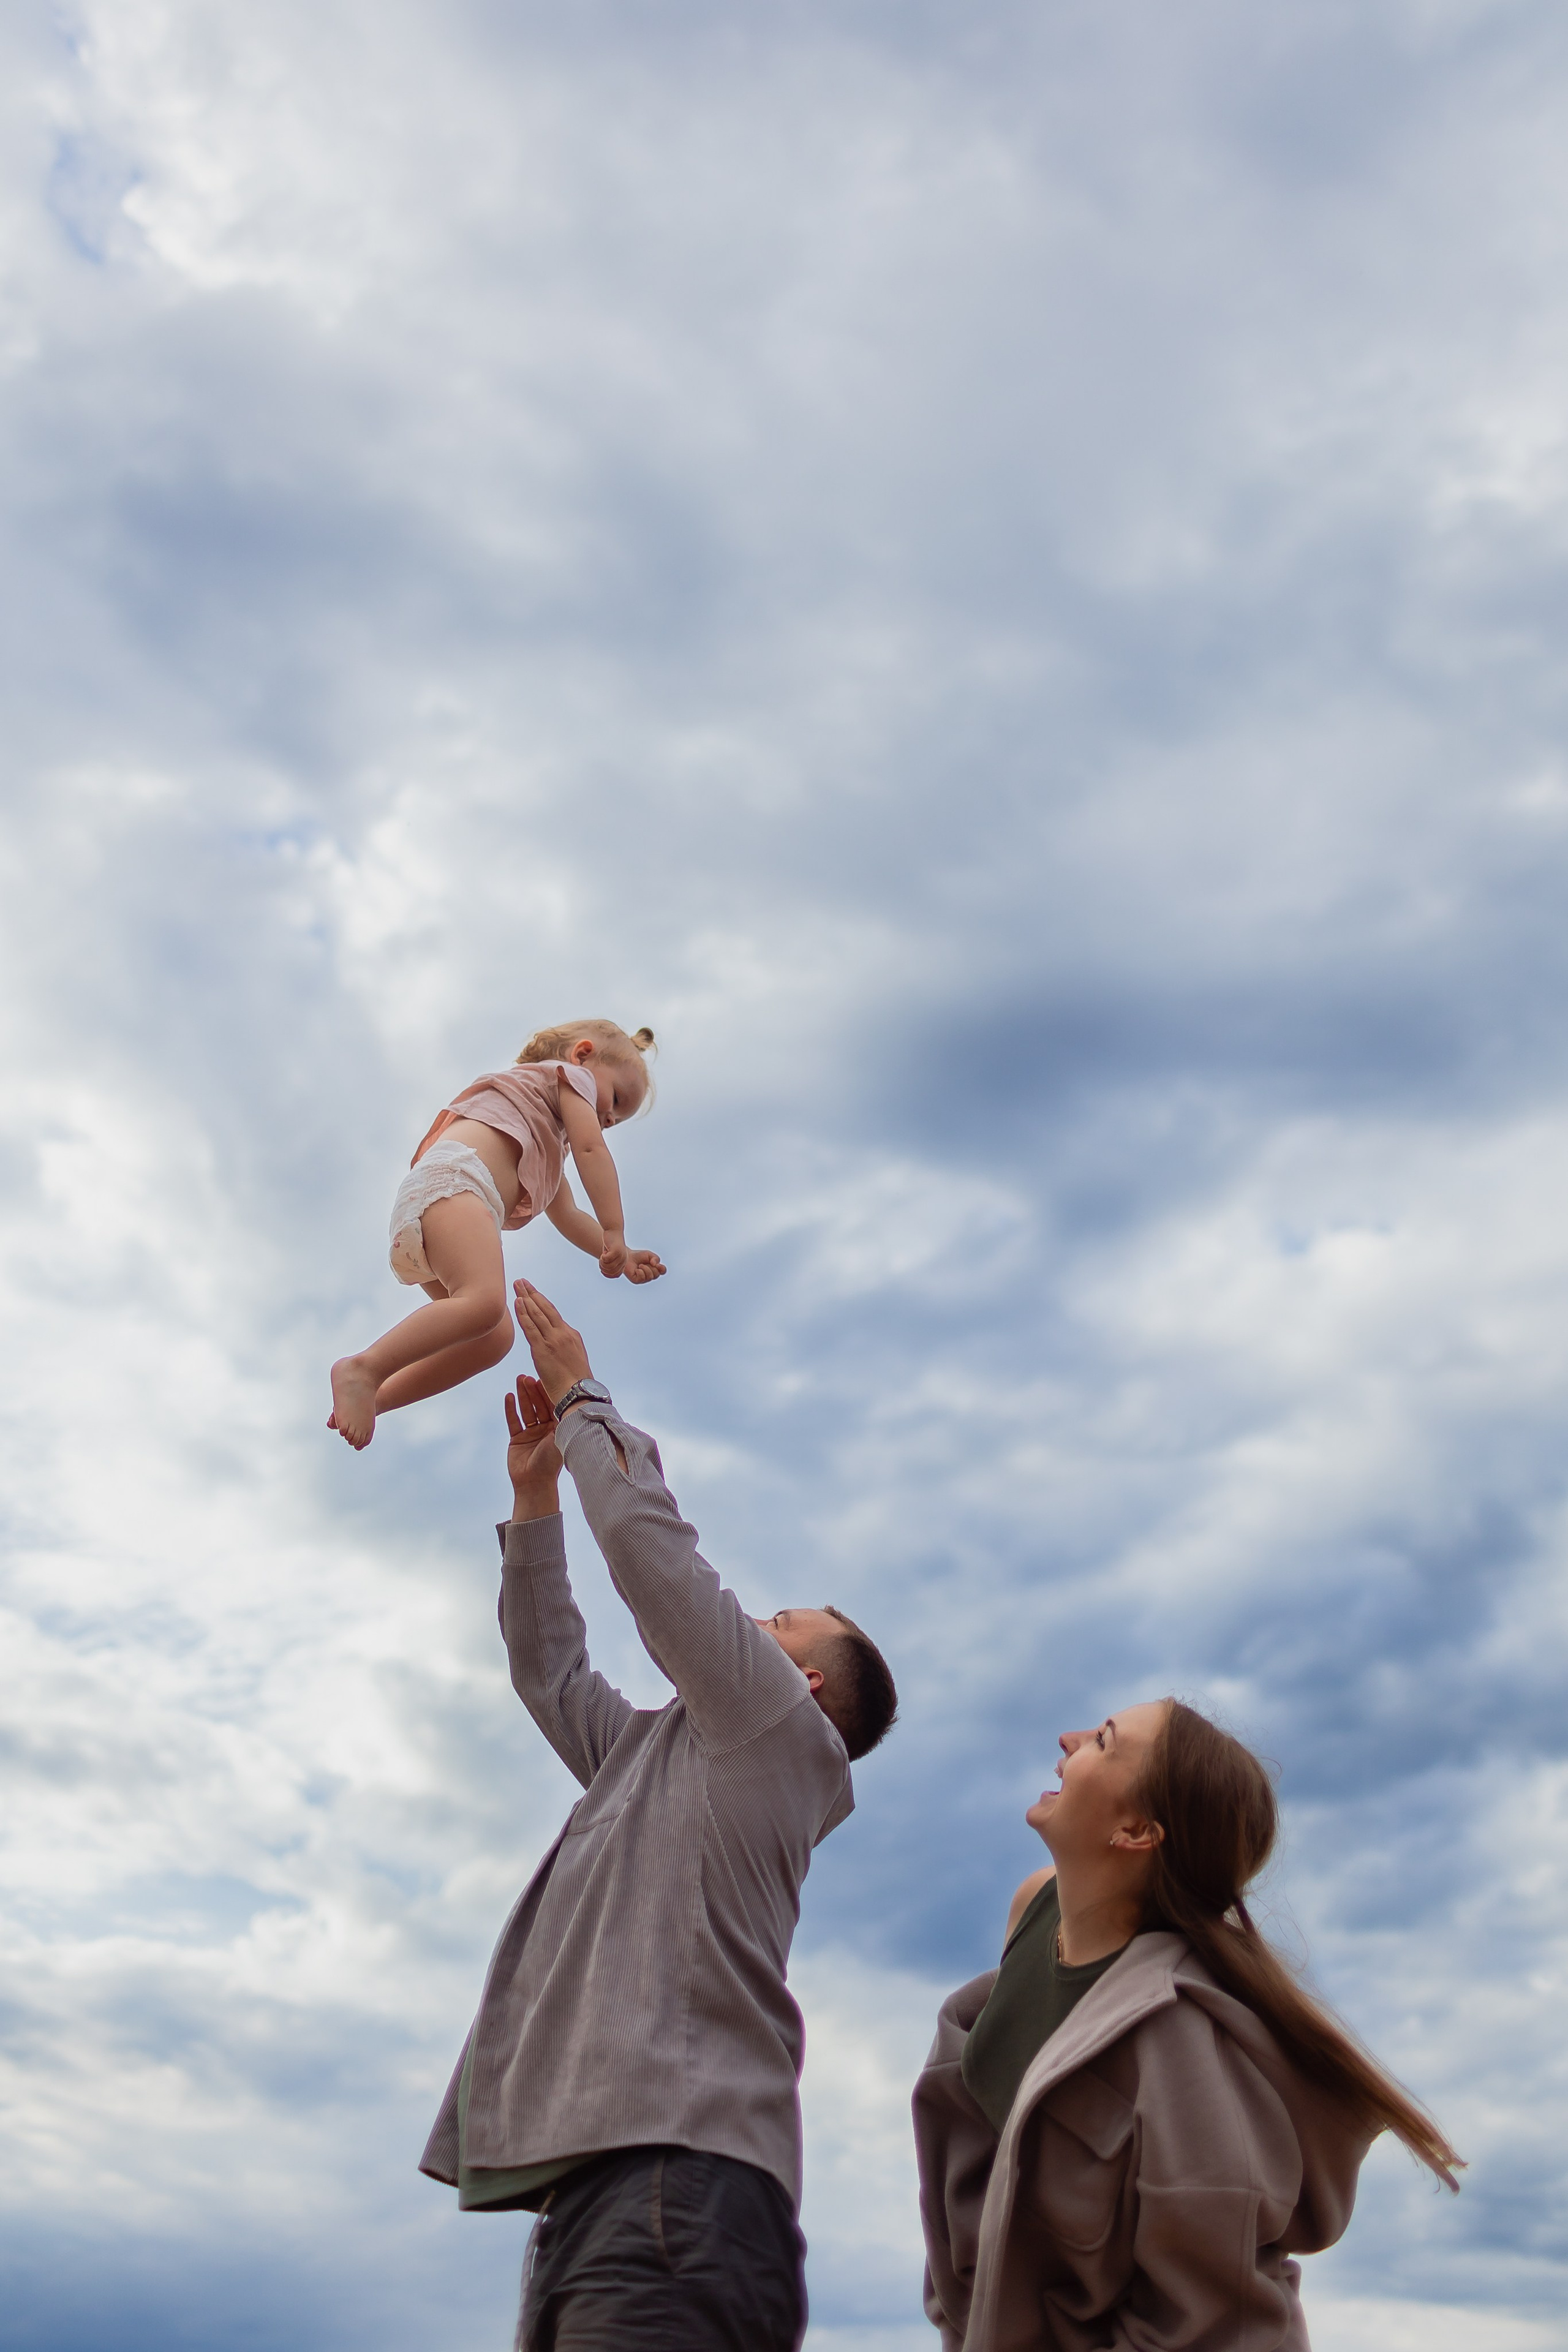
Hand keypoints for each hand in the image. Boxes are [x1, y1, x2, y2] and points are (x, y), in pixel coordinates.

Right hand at [504, 1375, 562, 1516]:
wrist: (534, 1484)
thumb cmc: (551, 1463)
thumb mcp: (559, 1439)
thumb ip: (561, 1421)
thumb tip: (570, 1399)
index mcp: (558, 1427)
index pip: (553, 1405)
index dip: (547, 1391)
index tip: (543, 1377)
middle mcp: (545, 1428)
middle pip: (538, 1404)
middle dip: (533, 1390)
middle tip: (528, 1376)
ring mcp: (531, 1433)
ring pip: (526, 1410)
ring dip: (523, 1395)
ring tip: (519, 1380)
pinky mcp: (517, 1439)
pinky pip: (513, 1421)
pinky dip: (511, 1409)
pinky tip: (509, 1397)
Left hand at [513, 1280, 592, 1403]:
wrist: (579, 1394)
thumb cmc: (576, 1383)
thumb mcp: (574, 1360)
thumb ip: (564, 1348)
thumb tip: (555, 1346)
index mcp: (571, 1335)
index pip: (553, 1314)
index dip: (541, 1301)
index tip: (532, 1292)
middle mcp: (563, 1333)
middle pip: (545, 1308)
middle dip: (532, 1293)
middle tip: (521, 1281)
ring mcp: (552, 1340)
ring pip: (537, 1314)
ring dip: (525, 1297)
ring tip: (516, 1285)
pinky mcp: (542, 1349)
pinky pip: (530, 1327)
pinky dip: (523, 1313)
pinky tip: (517, 1302)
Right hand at [598, 1234, 627, 1278]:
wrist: (613, 1229)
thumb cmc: (610, 1243)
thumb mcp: (610, 1255)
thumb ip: (609, 1263)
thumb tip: (605, 1273)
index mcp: (624, 1262)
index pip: (616, 1275)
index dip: (607, 1273)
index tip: (602, 1266)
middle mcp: (624, 1260)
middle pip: (611, 1271)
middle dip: (603, 1267)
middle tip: (601, 1260)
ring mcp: (621, 1255)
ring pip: (608, 1266)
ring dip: (602, 1262)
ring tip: (602, 1256)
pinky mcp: (616, 1250)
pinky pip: (606, 1259)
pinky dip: (602, 1257)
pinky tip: (604, 1252)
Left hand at [622, 1248, 665, 1284]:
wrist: (627, 1256)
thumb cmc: (638, 1256)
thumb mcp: (649, 1255)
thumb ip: (655, 1258)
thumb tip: (655, 1264)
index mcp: (654, 1269)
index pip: (663, 1271)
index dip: (661, 1268)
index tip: (656, 1263)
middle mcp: (650, 1275)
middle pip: (656, 1274)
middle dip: (651, 1267)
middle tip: (645, 1262)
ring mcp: (643, 1279)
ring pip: (650, 1276)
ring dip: (645, 1268)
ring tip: (640, 1265)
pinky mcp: (637, 1281)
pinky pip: (642, 1278)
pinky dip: (640, 1272)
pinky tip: (636, 1269)